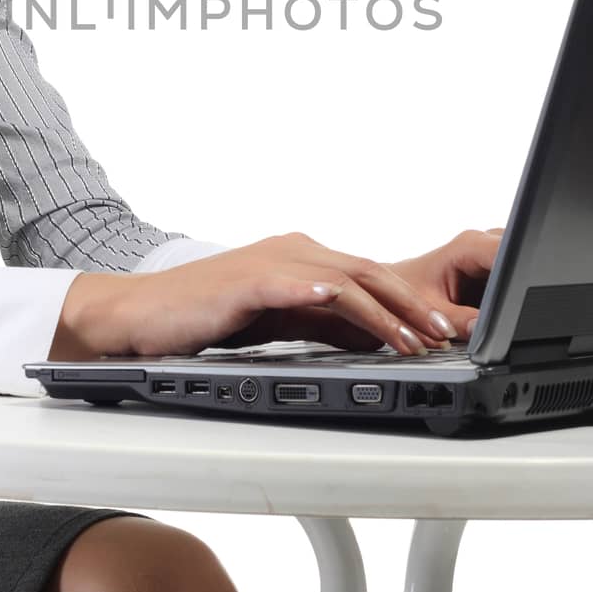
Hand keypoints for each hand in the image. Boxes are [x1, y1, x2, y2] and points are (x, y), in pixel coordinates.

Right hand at [50, 228, 504, 360]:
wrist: (143, 314)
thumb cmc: (205, 317)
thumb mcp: (277, 321)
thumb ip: (321, 322)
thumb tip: (372, 339)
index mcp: (303, 259)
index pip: (371, 277)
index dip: (412, 303)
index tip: (445, 328)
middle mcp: (294, 252)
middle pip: (370, 272)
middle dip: (415, 305)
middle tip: (450, 332)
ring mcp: (272, 262)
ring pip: (345, 281)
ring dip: (386, 312)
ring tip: (417, 339)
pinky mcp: (248, 279)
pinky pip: (297, 286)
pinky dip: (329, 299)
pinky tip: (351, 312)